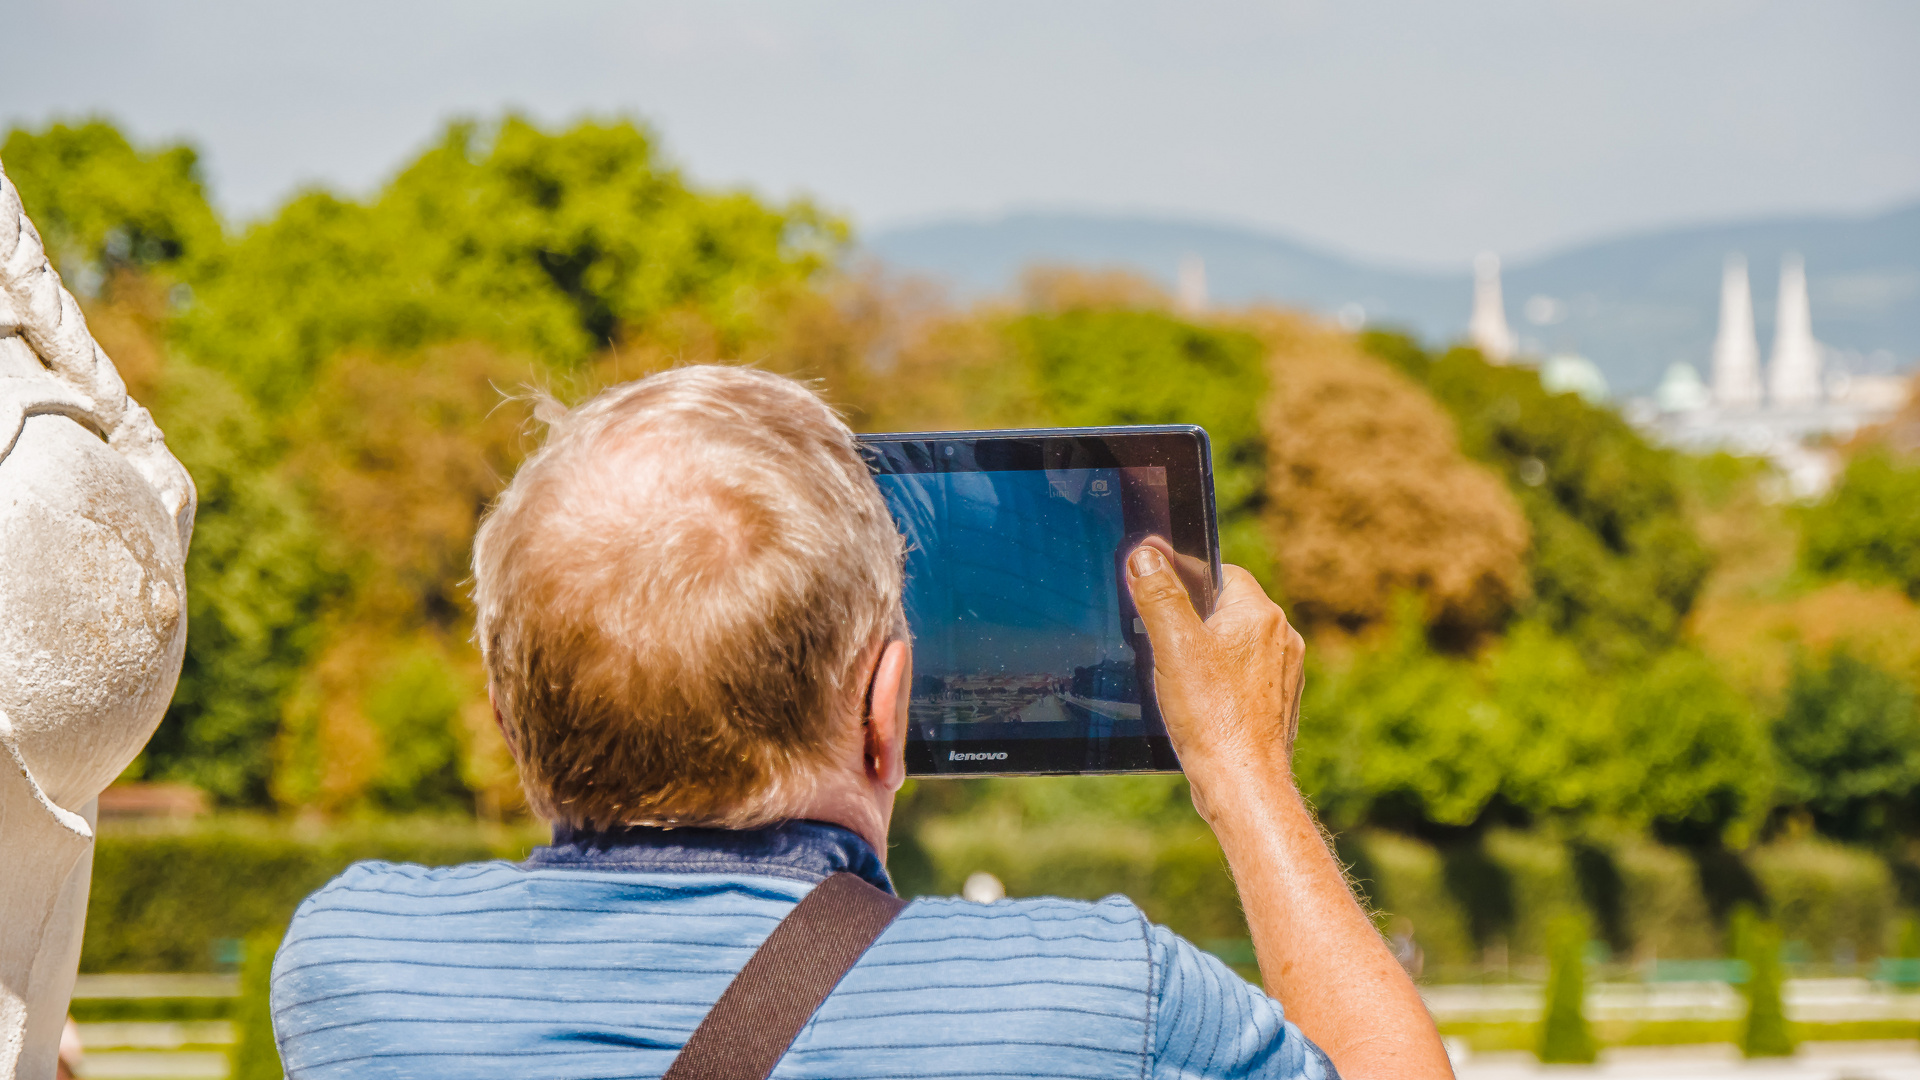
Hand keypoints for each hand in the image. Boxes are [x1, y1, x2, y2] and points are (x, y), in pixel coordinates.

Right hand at [1125, 541, 1305, 816]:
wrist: (1242, 782)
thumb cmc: (1211, 716)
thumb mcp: (1172, 645)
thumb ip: (1158, 594)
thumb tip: (1146, 555)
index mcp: (1259, 613)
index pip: (1219, 571)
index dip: (1184, 579)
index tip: (1158, 598)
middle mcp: (1281, 637)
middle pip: (1226, 608)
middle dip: (1192, 621)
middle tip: (1161, 644)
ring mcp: (1283, 672)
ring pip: (1235, 644)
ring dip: (1206, 654)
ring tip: (1180, 679)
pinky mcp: (1277, 702)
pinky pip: (1244, 677)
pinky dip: (1221, 683)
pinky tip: (1200, 705)